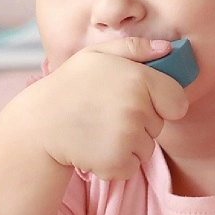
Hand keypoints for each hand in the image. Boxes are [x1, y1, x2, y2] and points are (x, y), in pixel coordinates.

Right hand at [30, 38, 188, 180]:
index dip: (161, 104)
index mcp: (139, 79)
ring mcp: (128, 137)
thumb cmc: (66, 87)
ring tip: (96, 132)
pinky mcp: (117, 162)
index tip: (140, 103)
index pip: (177, 102)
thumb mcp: (95, 56)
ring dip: (127, 145)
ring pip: (145, 148)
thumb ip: (134, 48)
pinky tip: (94, 149)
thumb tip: (169, 48)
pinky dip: (115, 163)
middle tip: (105, 116)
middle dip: (138, 124)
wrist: (37, 125)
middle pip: (158, 126)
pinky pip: (131, 166)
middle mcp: (137, 108)